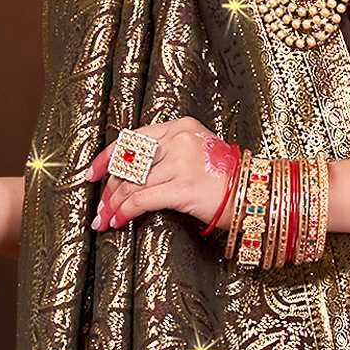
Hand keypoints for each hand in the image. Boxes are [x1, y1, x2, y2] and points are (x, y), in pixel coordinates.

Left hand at [86, 117, 238, 232]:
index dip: (107, 158)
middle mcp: (179, 141)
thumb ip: (169, 154)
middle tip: (100, 208)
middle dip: (109, 189)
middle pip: (130, 165)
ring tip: (104, 220)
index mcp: (180, 127)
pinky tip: (118, 221)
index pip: (132, 139)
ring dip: (113, 205)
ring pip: (132, 184)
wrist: (256, 195)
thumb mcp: (197, 153)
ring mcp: (181, 163)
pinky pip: (142, 199)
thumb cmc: (228, 180)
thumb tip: (131, 175)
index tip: (92, 174)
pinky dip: (125, 212)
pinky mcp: (183, 187)